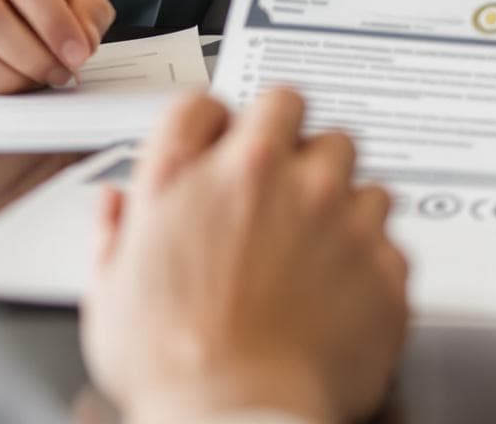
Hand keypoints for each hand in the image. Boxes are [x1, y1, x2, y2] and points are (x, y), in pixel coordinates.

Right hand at [83, 91, 407, 423]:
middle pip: (288, 106)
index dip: (213, 124)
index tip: (219, 145)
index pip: (205, 102)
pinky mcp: (376, 252)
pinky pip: (386, 231)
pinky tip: (343, 284)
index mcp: (185, 176)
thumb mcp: (110, 296)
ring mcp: (328, 208)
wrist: (237, 418)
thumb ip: (114, 236)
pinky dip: (369, 252)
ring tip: (316, 238)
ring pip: (351, 161)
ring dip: (334, 190)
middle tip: (278, 176)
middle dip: (285, 136)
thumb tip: (115, 209)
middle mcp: (261, 175)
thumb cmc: (173, 368)